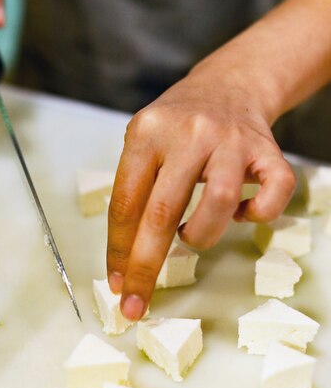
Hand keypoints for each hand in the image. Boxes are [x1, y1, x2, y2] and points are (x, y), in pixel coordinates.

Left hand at [107, 64, 295, 321]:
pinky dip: (257, 215)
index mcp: (147, 132)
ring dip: (200, 236)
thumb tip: (126, 257)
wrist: (228, 85)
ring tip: (191, 234)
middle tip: (136, 302)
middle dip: (146, 266)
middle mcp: (188, 133)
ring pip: (218, 204)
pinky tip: (240, 212)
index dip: (119, 249)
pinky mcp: (267, 150)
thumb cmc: (177, 125)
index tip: (116, 283)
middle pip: (162, 212)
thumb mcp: (142, 140)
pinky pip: (271, 195)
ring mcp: (231, 140)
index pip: (126, 202)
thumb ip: (135, 188)